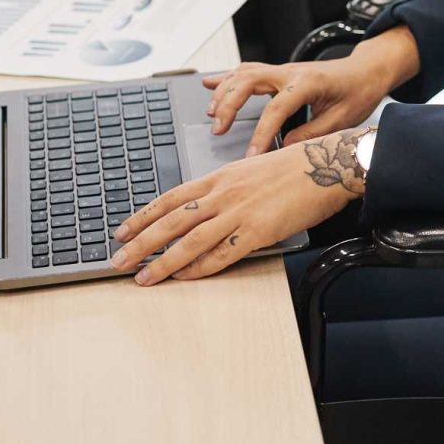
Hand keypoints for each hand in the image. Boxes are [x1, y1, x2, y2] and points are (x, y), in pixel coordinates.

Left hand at [114, 128, 371, 284]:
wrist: (326, 165)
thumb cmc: (294, 167)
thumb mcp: (249, 168)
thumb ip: (225, 187)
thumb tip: (205, 206)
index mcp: (219, 177)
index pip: (170, 198)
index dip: (143, 216)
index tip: (122, 230)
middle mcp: (223, 194)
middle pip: (171, 221)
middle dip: (140, 243)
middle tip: (118, 259)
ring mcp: (239, 212)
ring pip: (189, 240)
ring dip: (162, 261)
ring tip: (143, 277)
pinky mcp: (257, 230)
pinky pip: (222, 254)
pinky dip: (200, 268)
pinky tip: (185, 277)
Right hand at [205, 28, 420, 152]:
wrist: (367, 70)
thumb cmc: (359, 92)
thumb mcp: (343, 119)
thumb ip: (313, 134)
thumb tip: (286, 148)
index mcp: (309, 83)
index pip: (277, 109)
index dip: (262, 134)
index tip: (252, 155)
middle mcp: (291, 72)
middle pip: (249, 81)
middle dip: (229, 104)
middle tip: (218, 129)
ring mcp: (283, 70)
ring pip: (244, 73)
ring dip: (223, 91)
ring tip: (211, 115)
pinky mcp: (280, 72)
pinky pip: (247, 71)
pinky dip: (227, 77)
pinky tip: (209, 84)